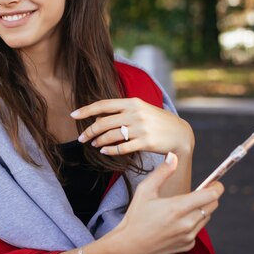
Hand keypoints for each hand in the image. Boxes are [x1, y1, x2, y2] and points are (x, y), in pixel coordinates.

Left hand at [70, 97, 193, 157]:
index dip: (86, 110)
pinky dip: (110, 150)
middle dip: (89, 131)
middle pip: (103, 122)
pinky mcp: (146, 142)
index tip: (73, 115)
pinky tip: (104, 151)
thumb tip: (97, 116)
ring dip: (98, 141)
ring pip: (111, 136)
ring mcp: (141, 128)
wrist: (180, 133)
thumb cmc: (156, 120)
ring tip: (93, 144)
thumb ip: (121, 110)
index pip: (103, 104)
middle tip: (81, 138)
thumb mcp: (141, 109)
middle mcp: (135, 113)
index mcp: (132, 102)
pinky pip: (122, 148)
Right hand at [112, 153, 223, 253]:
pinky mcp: (187, 245)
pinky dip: (192, 223)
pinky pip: (197, 230)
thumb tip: (173, 156)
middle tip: (199, 192)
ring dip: (200, 210)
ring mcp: (189, 236)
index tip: (216, 182)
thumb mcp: (145, 190)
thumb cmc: (136, 216)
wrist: (130, 246)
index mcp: (178, 208)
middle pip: (212, 206)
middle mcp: (187, 223)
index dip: (216, 186)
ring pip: (206, 218)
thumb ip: (162, 172)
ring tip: (181, 207)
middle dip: (209, 196)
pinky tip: (175, 222)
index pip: (210, 195)